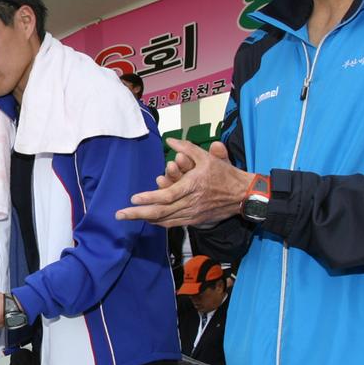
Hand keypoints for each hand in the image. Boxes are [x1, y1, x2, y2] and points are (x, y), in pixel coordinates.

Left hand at [115, 140, 252, 227]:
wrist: (243, 195)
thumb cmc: (225, 174)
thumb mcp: (207, 157)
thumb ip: (187, 148)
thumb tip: (169, 140)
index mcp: (193, 186)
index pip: (167, 196)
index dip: (149, 198)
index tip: (133, 198)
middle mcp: (191, 203)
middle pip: (160, 212)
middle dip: (138, 214)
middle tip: (119, 215)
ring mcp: (192, 214)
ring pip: (165, 220)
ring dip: (145, 219)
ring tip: (128, 217)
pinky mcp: (195, 220)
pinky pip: (173, 224)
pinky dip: (159, 223)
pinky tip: (148, 220)